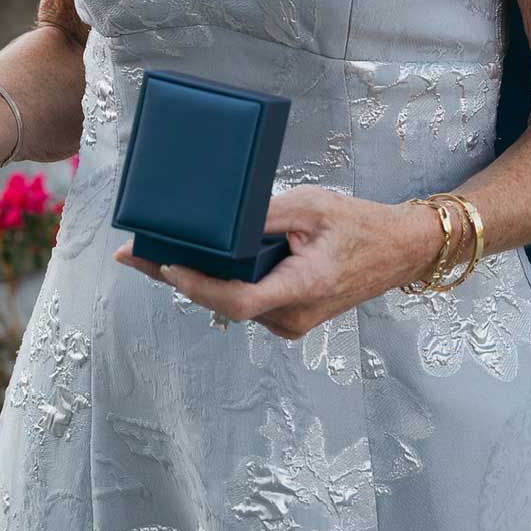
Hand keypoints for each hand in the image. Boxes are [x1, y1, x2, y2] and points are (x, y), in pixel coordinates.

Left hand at [113, 186, 441, 337]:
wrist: (396, 250)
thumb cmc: (357, 224)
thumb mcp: (311, 207)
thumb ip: (265, 216)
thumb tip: (219, 219)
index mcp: (304, 287)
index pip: (240, 300)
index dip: (200, 287)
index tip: (169, 267)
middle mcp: (294, 316)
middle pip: (224, 303)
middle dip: (178, 278)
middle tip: (133, 255)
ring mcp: (291, 323)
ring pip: (231, 304)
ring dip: (195, 280)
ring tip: (152, 254)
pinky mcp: (288, 318)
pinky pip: (244, 302)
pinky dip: (219, 282)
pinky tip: (193, 262)